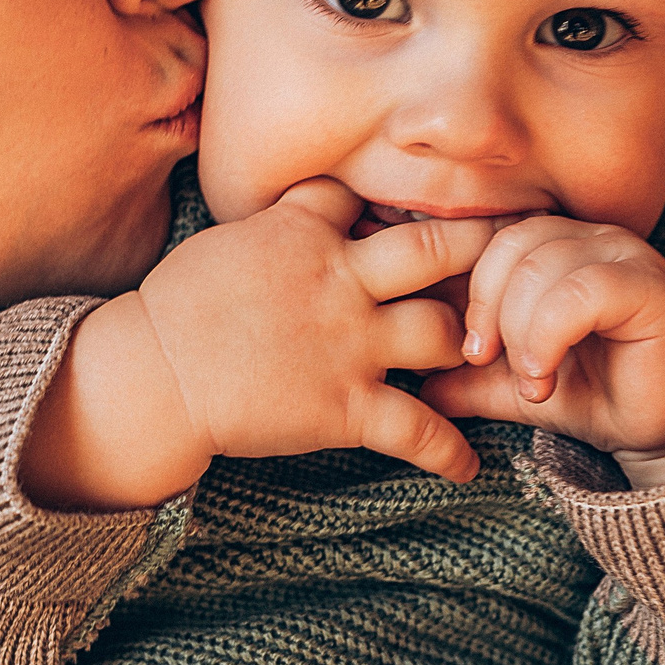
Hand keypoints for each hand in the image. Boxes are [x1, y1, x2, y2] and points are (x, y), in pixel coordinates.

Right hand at [22, 180, 499, 509]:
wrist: (154, 376)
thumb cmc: (176, 309)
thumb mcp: (226, 243)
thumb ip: (279, 226)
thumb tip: (307, 213)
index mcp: (302, 233)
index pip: (362, 198)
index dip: (391, 204)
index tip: (422, 212)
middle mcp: (339, 280)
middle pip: (435, 249)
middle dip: (479, 249)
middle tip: (510, 257)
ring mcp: (348, 343)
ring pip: (443, 330)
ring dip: (470, 342)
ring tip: (487, 356)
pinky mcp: (345, 405)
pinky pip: (417, 430)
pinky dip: (448, 451)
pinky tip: (469, 466)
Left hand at [420, 216, 664, 487]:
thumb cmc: (602, 393)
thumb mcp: (518, 386)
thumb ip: (470, 377)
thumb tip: (414, 385)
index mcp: (552, 248)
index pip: (487, 236)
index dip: (462, 286)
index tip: (458, 346)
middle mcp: (586, 238)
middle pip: (507, 243)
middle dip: (484, 307)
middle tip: (483, 360)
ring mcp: (621, 255)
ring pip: (540, 265)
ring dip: (518, 330)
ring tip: (528, 378)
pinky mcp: (649, 285)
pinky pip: (580, 289)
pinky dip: (548, 335)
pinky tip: (545, 374)